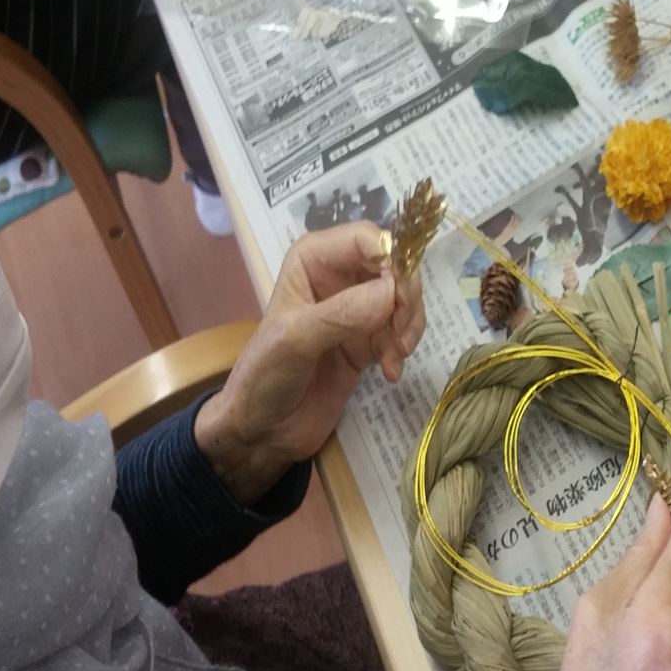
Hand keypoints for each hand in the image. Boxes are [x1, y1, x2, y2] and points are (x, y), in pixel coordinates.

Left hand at [195, 222, 425, 502]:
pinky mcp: (368, 340)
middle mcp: (338, 277)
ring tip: (395, 358)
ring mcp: (356, 309)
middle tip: (402, 335)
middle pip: (394, 266)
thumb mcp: (296, 341)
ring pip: (403, 299)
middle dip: (405, 298)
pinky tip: (390, 372)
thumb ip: (342, 314)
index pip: (367, 238)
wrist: (262, 432)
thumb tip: (392, 292)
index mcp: (313, 261)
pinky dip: (403, 348)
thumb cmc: (264, 378)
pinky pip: (401, 330)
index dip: (392, 261)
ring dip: (408, 326)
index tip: (398, 300)